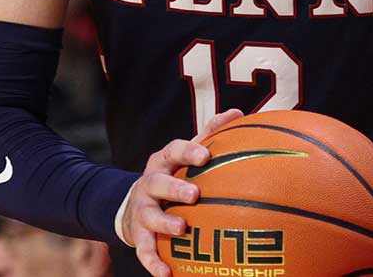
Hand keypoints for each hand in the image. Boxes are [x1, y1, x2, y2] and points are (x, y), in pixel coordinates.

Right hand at [122, 108, 243, 276]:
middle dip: (174, 188)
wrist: (133, 205)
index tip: (205, 155)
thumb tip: (239, 113)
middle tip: (194, 194)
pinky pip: (144, 250)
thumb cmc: (172, 176)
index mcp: (163, 163)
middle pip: (157, 182)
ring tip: (182, 229)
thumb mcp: (185, 155)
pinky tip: (167, 275)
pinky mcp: (138, 235)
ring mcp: (142, 210)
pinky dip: (153, 263)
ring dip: (164, 223)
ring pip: (150, 216)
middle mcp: (149, 184)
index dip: (188, 152)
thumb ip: (210, 135)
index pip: (173, 151)